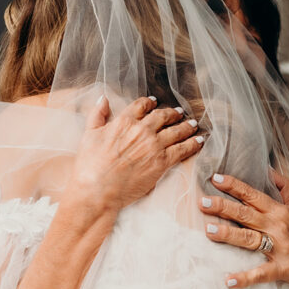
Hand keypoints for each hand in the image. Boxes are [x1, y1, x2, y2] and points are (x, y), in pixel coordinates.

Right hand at [69, 96, 203, 212]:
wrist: (97, 190)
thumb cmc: (89, 165)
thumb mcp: (89, 134)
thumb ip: (97, 114)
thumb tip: (103, 99)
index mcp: (124, 121)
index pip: (141, 106)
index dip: (149, 103)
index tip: (154, 103)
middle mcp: (142, 130)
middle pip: (162, 116)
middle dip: (172, 113)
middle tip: (179, 113)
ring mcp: (154, 145)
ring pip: (176, 130)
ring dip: (186, 126)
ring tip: (192, 124)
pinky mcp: (162, 162)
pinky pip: (183, 149)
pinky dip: (193, 143)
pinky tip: (199, 141)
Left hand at [199, 170, 288, 288]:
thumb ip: (284, 187)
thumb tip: (269, 169)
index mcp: (279, 211)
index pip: (253, 195)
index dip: (234, 186)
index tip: (215, 178)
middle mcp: (278, 226)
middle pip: (246, 214)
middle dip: (223, 207)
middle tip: (202, 202)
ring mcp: (280, 247)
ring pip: (250, 239)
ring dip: (229, 234)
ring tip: (208, 230)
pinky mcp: (282, 268)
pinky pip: (261, 273)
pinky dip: (245, 278)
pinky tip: (228, 281)